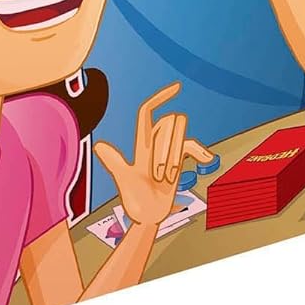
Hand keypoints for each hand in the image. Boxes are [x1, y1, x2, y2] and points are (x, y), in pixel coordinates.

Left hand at [95, 82, 214, 230]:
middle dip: (168, 152)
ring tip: (168, 178)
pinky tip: (206, 160)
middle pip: (169, 127)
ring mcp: (168, 150)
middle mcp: (155, 142)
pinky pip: (192, 147)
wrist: (148, 216)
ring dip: (178, 157)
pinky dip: (199, 152)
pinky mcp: (179, 158)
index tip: (177, 88)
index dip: (161, 97)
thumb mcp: (125, 181)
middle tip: (158, 177)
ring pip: (180, 137)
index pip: (149, 111)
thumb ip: (115, 163)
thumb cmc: (136, 201)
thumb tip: (99, 146)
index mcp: (141, 143)